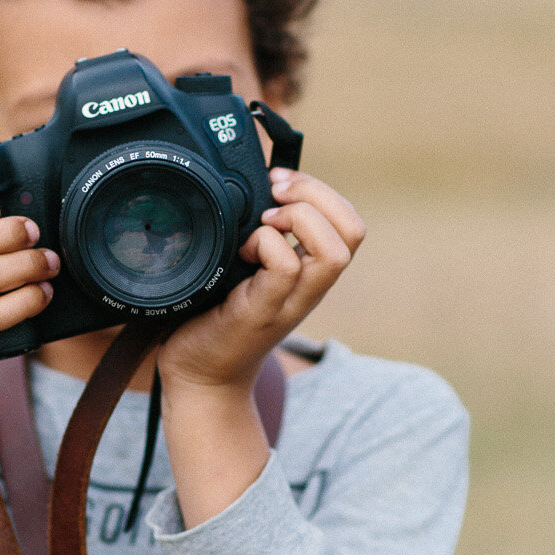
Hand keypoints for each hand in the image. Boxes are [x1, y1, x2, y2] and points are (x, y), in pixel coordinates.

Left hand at [158, 168, 364, 395]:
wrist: (200, 374)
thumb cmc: (216, 315)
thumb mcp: (244, 266)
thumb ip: (258, 234)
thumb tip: (250, 186)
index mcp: (311, 271)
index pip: (350, 223)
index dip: (321, 190)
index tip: (279, 180)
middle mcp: (310, 286)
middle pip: (353, 231)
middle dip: (315, 194)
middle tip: (274, 193)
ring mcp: (291, 302)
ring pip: (333, 251)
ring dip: (298, 219)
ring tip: (264, 222)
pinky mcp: (262, 312)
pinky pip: (285, 267)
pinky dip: (264, 244)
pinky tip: (240, 251)